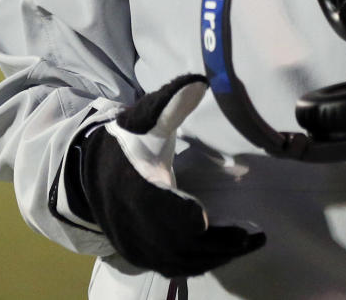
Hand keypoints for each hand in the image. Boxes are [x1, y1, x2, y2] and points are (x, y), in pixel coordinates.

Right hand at [72, 75, 264, 277]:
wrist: (91, 169)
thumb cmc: (128, 142)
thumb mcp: (146, 118)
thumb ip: (173, 102)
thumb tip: (200, 80)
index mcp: (137, 188)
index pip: (165, 213)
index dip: (188, 220)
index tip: (215, 220)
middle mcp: (135, 222)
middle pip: (180, 245)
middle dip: (218, 244)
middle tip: (253, 237)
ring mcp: (135, 241)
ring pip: (179, 261)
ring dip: (213, 257)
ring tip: (245, 244)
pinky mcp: (138, 253)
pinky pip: (172, 266)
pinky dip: (198, 263)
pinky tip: (220, 252)